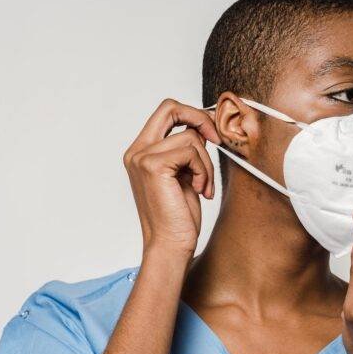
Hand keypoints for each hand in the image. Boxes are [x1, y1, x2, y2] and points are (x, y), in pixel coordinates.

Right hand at [123, 99, 219, 255]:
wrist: (170, 245)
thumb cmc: (178, 217)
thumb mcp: (184, 175)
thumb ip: (186, 150)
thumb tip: (204, 127)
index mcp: (140, 152)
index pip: (166, 113)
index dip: (192, 115)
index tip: (211, 135)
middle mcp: (136, 151)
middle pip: (170, 108)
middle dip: (199, 118)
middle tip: (216, 140)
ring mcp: (142, 157)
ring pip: (190, 137)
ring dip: (206, 163)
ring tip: (202, 187)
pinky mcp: (153, 166)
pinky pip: (192, 152)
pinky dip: (203, 171)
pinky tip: (198, 191)